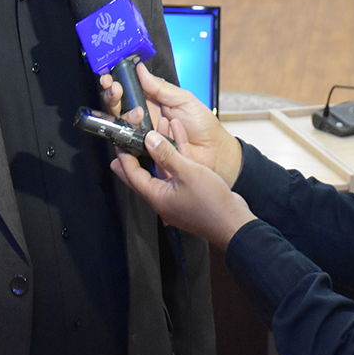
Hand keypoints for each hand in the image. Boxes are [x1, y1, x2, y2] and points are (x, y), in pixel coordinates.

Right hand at [101, 63, 242, 185]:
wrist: (214, 151)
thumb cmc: (202, 125)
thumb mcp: (183, 99)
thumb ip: (160, 87)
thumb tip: (141, 70)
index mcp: (151, 103)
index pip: (127, 92)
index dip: (116, 84)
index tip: (110, 77)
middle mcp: (143, 120)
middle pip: (117, 108)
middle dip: (112, 96)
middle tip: (115, 90)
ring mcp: (141, 137)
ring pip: (119, 126)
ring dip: (123, 116)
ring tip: (137, 113)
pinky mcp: (143, 154)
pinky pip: (128, 147)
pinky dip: (129, 138)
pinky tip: (139, 131)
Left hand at [111, 122, 255, 248]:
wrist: (233, 222)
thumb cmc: (211, 205)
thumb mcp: (187, 173)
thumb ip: (166, 155)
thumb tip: (150, 140)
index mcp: (158, 197)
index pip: (133, 176)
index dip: (125, 158)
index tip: (120, 145)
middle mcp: (164, 198)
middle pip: (144, 174)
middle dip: (136, 157)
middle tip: (125, 146)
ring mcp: (177, 195)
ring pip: (163, 169)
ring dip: (161, 150)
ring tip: (156, 132)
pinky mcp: (190, 192)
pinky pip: (178, 170)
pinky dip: (177, 154)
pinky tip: (179, 138)